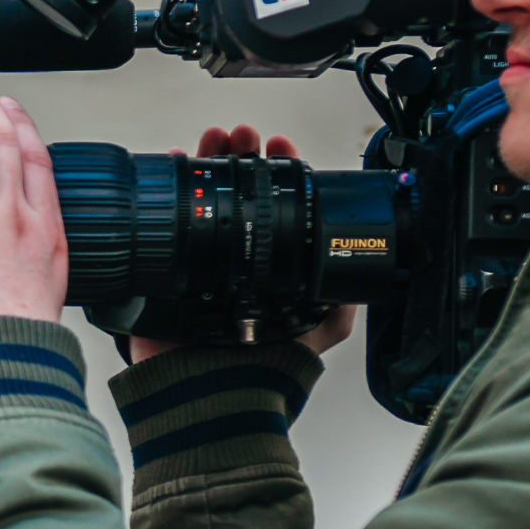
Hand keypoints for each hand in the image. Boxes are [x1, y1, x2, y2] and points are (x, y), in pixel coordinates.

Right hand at [123, 127, 356, 362]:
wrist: (213, 392)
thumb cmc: (263, 368)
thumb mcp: (319, 330)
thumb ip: (341, 302)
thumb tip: (366, 271)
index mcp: (266, 265)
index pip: (270, 205)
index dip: (273, 172)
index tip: (276, 147)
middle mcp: (232, 258)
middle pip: (234, 192)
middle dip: (239, 156)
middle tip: (242, 136)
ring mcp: (197, 261)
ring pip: (200, 197)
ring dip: (208, 160)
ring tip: (215, 138)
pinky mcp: (164, 271)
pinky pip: (163, 221)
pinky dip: (167, 188)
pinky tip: (178, 163)